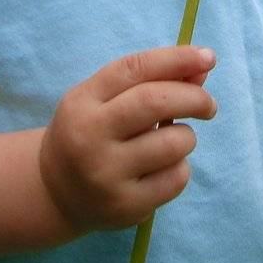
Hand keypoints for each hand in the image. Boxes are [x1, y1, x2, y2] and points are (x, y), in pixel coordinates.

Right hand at [38, 45, 216, 232]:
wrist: (55, 192)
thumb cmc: (90, 133)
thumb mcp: (104, 100)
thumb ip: (148, 81)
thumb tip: (201, 69)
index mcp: (83, 101)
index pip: (135, 69)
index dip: (176, 59)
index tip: (208, 57)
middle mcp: (90, 136)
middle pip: (155, 102)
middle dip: (194, 97)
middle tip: (208, 104)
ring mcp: (106, 174)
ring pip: (173, 143)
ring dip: (186, 136)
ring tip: (174, 141)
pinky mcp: (125, 206)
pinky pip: (176, 178)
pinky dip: (180, 167)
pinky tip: (163, 168)